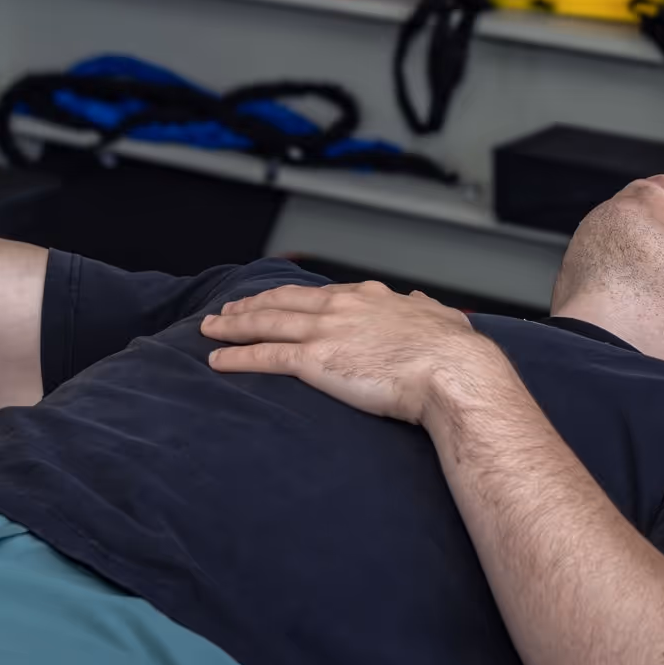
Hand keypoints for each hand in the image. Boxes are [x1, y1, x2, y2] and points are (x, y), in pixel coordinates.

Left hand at [201, 280, 501, 426]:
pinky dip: (237, 358)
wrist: (452, 370)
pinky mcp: (315, 361)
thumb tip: (420, 303)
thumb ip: (425, 310)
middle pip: (282, 302)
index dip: (289, 296)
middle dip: (250, 305)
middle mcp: (340, 308)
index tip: (274, 299)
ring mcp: (324, 332)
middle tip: (226, 310)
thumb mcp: (443, 319)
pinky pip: (265, 357)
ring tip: (209, 330)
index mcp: (368, 298)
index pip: (318, 293)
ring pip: (265, 323)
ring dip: (233, 327)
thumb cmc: (454, 352)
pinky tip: (217, 361)